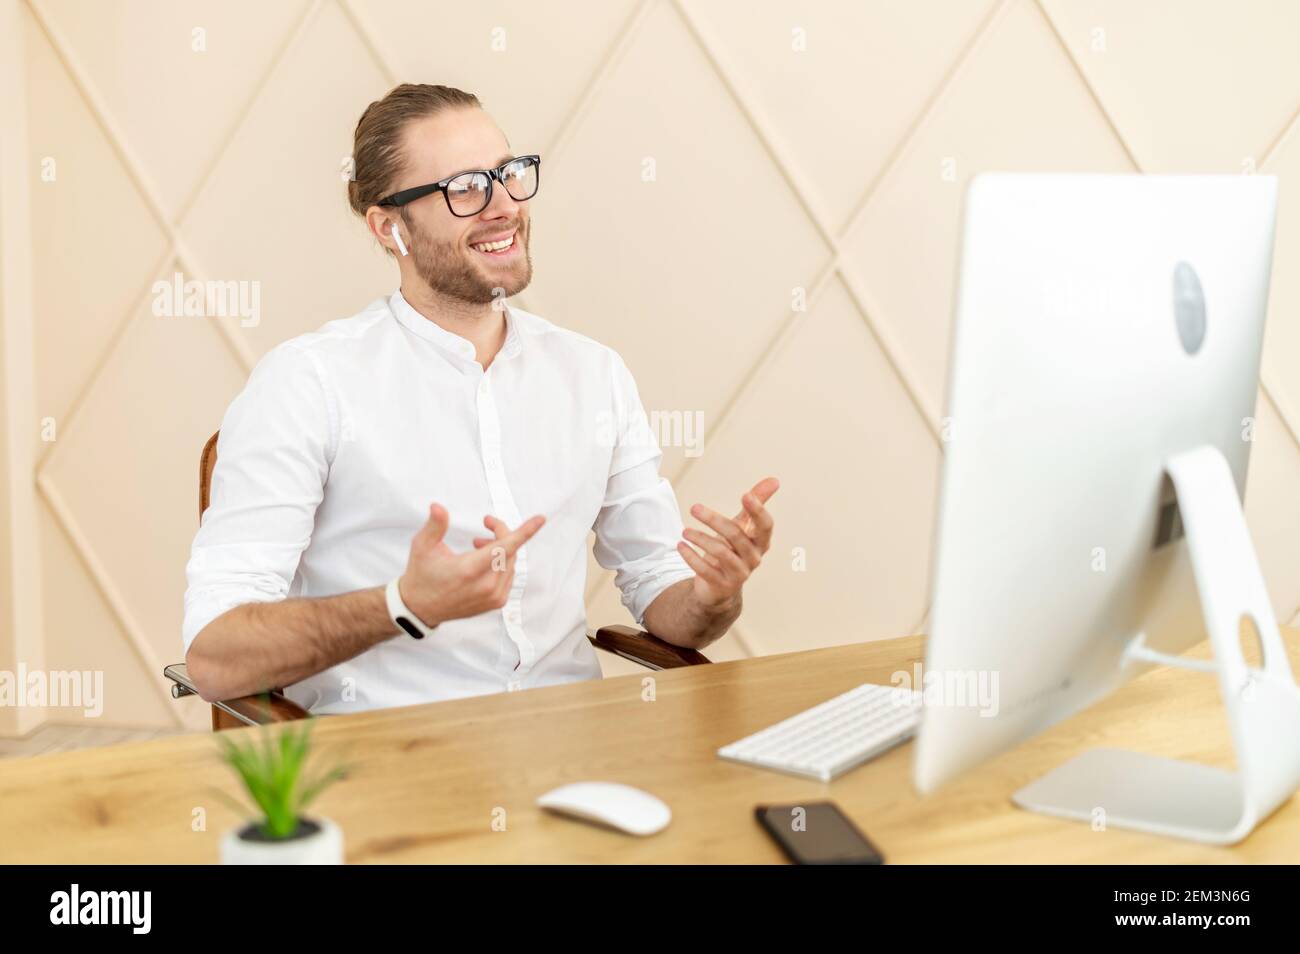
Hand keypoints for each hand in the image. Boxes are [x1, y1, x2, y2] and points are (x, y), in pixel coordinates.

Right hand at [400, 504, 544, 626]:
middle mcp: (485, 586)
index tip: (541, 519)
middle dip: (501, 532)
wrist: (420, 608)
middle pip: (509, 550)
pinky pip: (509, 575)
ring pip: (511, 563)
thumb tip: (438, 507)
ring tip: (478, 543)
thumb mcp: (422, 546)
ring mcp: (493, 597)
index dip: (524, 532)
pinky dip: (501, 563)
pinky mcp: (496, 603)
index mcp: (469, 570)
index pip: (504, 547)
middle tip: (486, 522)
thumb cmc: (421, 575)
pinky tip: (484, 560)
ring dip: (501, 548)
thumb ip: (435, 525)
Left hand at [677, 477, 778, 610]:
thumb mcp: (743, 526)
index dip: (758, 510)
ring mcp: (740, 574)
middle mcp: (754, 558)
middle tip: (694, 508)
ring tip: (684, 531)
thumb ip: (755, 503)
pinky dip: (692, 557)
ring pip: (721, 553)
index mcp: (761, 542)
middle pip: (736, 535)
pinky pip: (706, 570)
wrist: (720, 586)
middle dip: (714, 520)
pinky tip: (680, 545)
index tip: (745, 495)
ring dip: (700, 539)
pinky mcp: (723, 585)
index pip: (765, 526)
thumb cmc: (733, 549)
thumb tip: (774, 480)